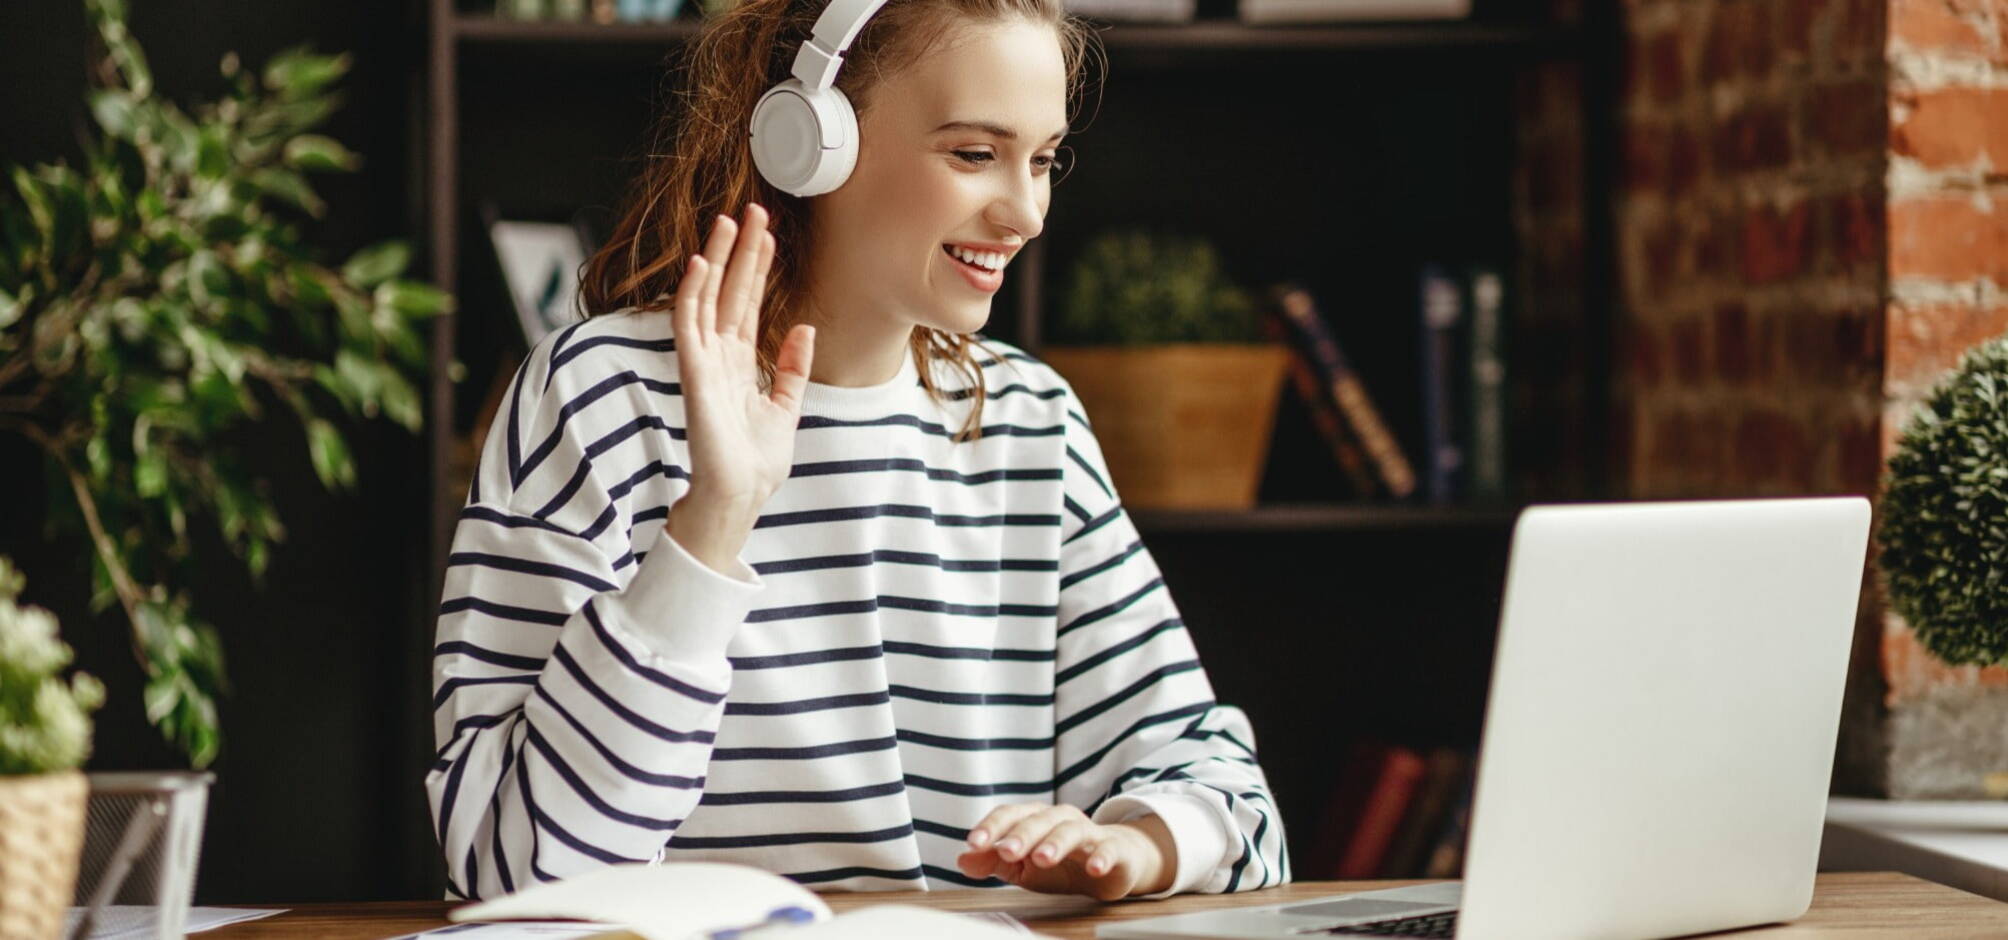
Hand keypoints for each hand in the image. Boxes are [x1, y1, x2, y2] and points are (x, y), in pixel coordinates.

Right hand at [672, 203, 812, 507]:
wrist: (740, 493)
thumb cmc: (756, 460)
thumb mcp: (786, 406)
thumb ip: (793, 368)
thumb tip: (804, 329)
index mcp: (740, 361)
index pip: (749, 302)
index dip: (758, 267)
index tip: (768, 233)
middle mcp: (719, 355)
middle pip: (730, 291)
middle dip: (741, 250)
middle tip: (751, 210)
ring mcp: (704, 361)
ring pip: (707, 297)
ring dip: (717, 259)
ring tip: (727, 221)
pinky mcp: (694, 374)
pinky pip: (689, 326)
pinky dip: (693, 293)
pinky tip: (702, 264)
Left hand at [956, 803, 1174, 900]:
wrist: (1112, 864)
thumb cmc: (1062, 864)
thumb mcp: (1022, 866)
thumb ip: (993, 862)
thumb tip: (962, 860)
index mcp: (1035, 819)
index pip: (1010, 815)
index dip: (991, 827)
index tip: (973, 843)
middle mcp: (1060, 818)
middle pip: (1038, 820)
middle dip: (1021, 835)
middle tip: (1006, 851)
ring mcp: (1089, 832)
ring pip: (1071, 830)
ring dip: (1056, 843)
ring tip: (1043, 858)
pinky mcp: (1114, 848)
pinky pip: (1109, 848)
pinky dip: (1102, 857)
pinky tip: (1094, 868)